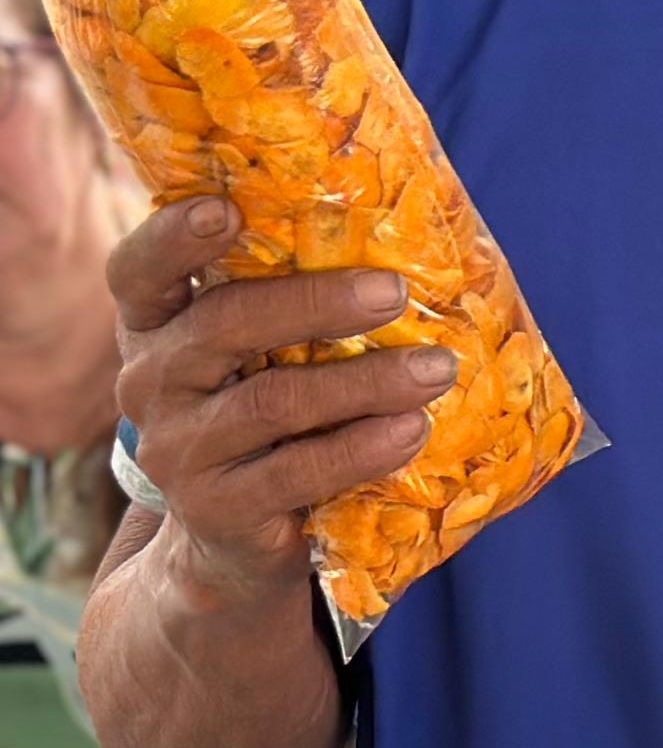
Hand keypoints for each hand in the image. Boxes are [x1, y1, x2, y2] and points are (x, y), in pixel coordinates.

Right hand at [110, 194, 451, 603]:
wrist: (235, 539)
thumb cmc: (269, 412)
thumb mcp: (262, 353)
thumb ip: (295, 298)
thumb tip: (408, 234)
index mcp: (156, 325)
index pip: (139, 270)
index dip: (173, 236)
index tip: (225, 208)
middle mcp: (150, 382)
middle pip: (222, 323)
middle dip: (316, 302)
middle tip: (394, 292)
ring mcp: (178, 449)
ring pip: (273, 401)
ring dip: (366, 381)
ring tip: (437, 369)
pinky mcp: (215, 509)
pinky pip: (295, 472)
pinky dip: (361, 448)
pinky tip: (411, 430)